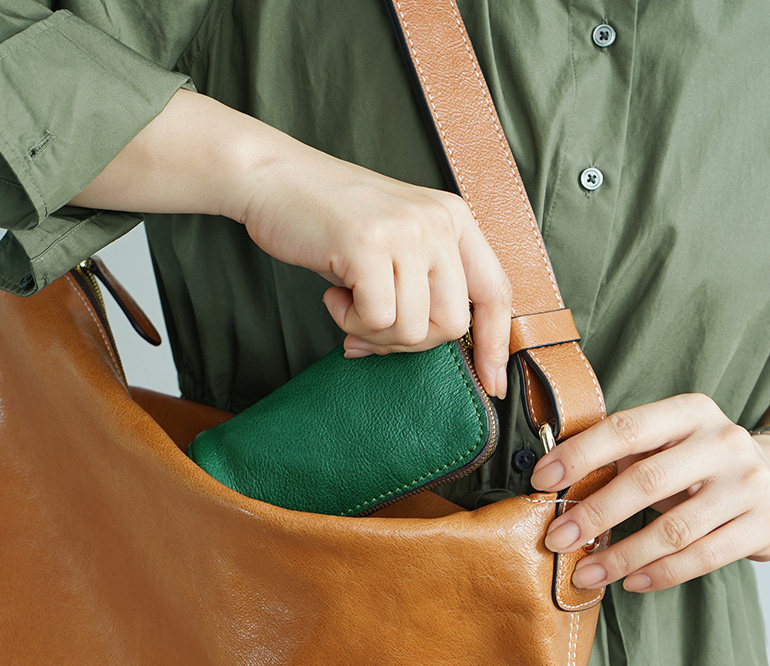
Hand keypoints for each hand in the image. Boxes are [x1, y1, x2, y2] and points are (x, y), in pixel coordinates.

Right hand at [68, 89, 512, 399]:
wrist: (272, 177)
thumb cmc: (331, 220)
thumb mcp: (396, 243)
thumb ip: (425, 285)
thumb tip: (437, 346)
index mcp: (454, 220)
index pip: (495, 293)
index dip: (497, 345)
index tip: (493, 384)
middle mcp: (439, 222)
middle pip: (453, 324)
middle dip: (411, 341)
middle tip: (372, 325)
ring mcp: (406, 231)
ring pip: (413, 328)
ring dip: (374, 331)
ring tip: (349, 300)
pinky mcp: (370, 244)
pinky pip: (376, 319)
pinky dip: (349, 321)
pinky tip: (334, 293)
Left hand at [529, 393, 769, 592]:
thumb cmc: (697, 464)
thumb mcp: (666, 444)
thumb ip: (620, 455)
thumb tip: (552, 484)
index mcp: (690, 412)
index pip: (625, 429)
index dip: (579, 454)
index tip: (542, 480)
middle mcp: (723, 441)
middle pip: (646, 481)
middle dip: (594, 514)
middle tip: (556, 538)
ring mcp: (748, 483)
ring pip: (673, 529)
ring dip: (621, 556)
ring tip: (585, 573)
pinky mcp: (763, 524)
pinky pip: (702, 557)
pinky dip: (660, 574)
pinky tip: (630, 581)